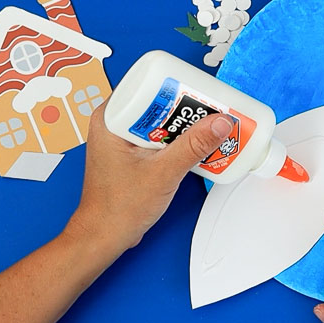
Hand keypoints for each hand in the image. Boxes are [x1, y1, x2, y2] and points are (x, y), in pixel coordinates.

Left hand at [66, 102, 233, 254]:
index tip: (201, 90)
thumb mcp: (162, 173)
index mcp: (110, 119)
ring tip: (210, 125)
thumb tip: (218, 122)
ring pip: (163, 120)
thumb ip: (193, 147)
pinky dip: (180, 140)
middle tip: (212, 109)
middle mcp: (115, 124)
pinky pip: (162, 137)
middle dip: (188, 106)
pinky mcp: (136, 152)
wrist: (105, 236)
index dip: (177, 86)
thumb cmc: (116, 209)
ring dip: (186, 125)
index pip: (147, 86)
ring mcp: (125, 139)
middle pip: (159, 102)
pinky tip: (198, 145)